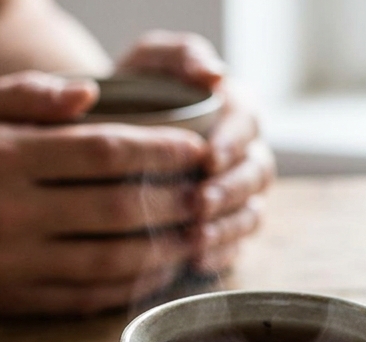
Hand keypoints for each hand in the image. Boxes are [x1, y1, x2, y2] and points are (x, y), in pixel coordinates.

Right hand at [0, 71, 215, 314]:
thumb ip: (27, 95)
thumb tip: (93, 95)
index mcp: (3, 159)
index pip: (104, 152)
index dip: (161, 150)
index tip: (197, 146)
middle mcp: (10, 216)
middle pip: (118, 211)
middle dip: (175, 201)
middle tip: (209, 191)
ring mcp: (11, 265)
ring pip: (110, 262)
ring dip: (162, 250)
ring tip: (196, 233)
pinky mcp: (10, 301)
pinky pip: (85, 298)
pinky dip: (127, 286)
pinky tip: (154, 270)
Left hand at [117, 31, 274, 275]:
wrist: (109, 132)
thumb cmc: (134, 90)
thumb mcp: (150, 60)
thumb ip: (181, 55)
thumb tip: (215, 74)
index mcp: (237, 110)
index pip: (248, 126)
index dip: (232, 143)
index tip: (207, 157)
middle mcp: (246, 154)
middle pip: (256, 175)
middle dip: (230, 191)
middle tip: (199, 202)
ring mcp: (239, 195)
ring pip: (250, 214)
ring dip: (227, 227)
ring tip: (196, 237)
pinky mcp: (225, 228)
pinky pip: (235, 247)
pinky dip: (219, 255)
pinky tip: (195, 262)